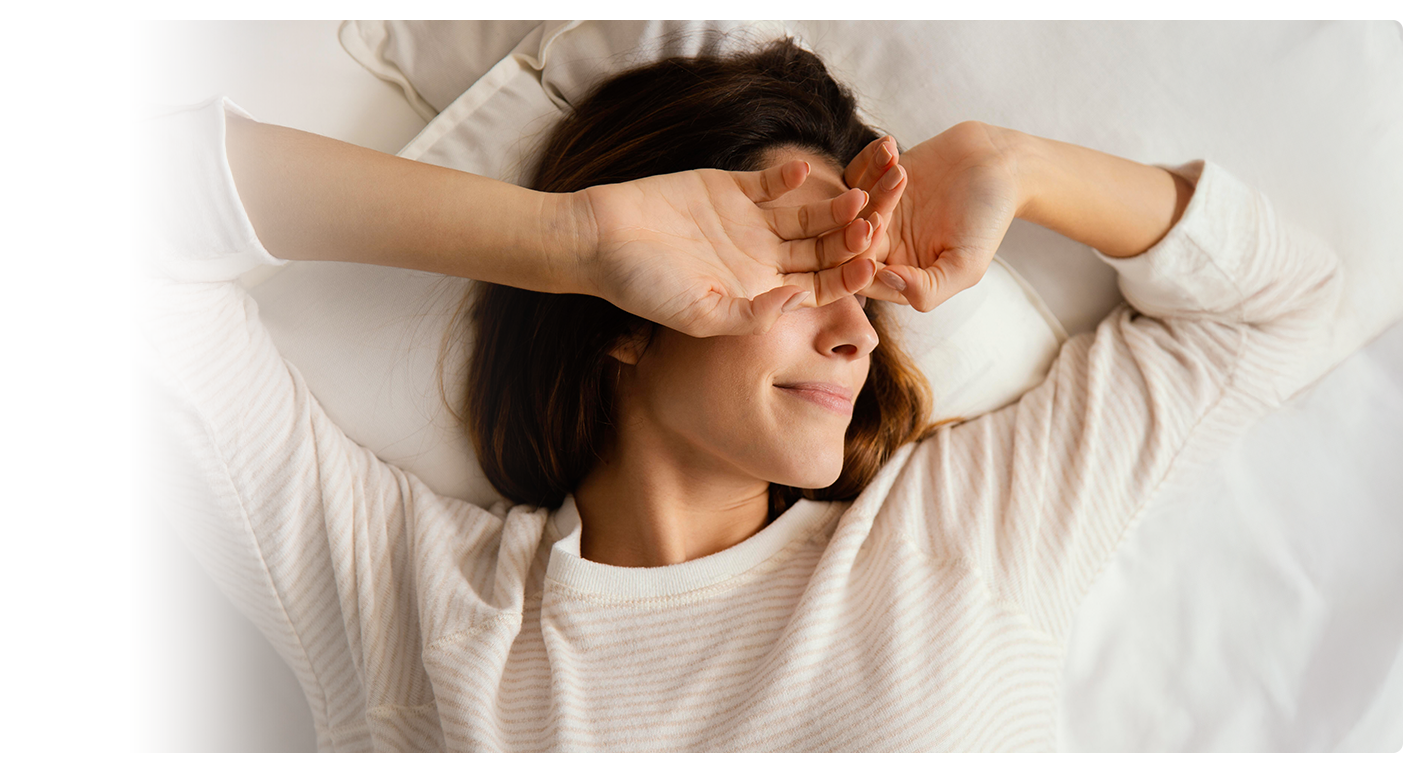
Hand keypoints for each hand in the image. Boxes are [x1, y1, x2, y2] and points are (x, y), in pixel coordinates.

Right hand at [575, 161, 879, 337]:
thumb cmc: (642, 287)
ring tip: (854, 197)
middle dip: (848, 241)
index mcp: (759, 292)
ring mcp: (748, 221)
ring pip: (805, 215)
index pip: (817, 288)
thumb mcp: (698, 315)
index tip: (868, 269)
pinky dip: (788, 176)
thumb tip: (798, 302)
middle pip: (820, 250)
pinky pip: (770, 182)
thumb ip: (750, 315)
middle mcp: (761, 258)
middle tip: (874, 229)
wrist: (599, 240)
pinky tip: (804, 172)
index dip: (845, 280)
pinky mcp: (730, 188)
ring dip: (830, 207)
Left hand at [843, 122, 1024, 311]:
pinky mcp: (877, 179)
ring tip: (899, 169)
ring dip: (872, 186)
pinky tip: (890, 149)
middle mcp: (884, 246)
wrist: (999, 165)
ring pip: (852, 206)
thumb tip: (886, 281)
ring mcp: (879, 210)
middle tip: (878, 203)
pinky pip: (856, 173)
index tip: (876, 232)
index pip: (864, 277)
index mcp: (900, 275)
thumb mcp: (966, 265)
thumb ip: (928, 289)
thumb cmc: (988, 219)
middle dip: (860, 222)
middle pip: (851, 241)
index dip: (862, 258)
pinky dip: (869, 161)